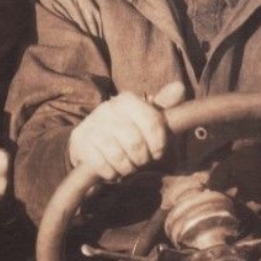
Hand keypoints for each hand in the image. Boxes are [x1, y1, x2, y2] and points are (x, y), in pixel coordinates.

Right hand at [67, 80, 186, 180]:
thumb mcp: (144, 116)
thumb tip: (180, 87)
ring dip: (127, 168)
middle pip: (135, 143)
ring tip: (128, 166)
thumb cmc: (125, 129)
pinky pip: (102, 165)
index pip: (152, 123)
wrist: (89, 141)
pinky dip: (112, 173)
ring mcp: (92, 125)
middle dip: (142, 158)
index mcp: (127, 100)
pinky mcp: (80, 142)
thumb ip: (164, 104)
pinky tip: (113, 169)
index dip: (159, 143)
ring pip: (118, 156)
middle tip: (141, 161)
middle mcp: (107, 109)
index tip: (158, 152)